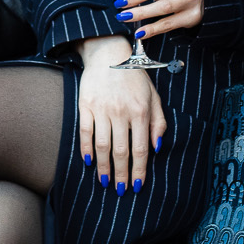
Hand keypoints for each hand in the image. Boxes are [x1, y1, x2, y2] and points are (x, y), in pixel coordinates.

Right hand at [76, 36, 167, 192]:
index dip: (140, 170)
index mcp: (140, 111)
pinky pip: (85, 132)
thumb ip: (158, 122)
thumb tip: (157, 148)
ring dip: (103, 167)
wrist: (109, 53)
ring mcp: (101, 109)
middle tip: (121, 190)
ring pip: (102, 146)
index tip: (138, 185)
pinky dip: (86, 149)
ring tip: (104, 182)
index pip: (141, 149)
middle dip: (121, 174)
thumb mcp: (153, 96)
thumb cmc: (134, 77)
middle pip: (120, 151)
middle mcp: (121, 112)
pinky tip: (89, 162)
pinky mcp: (85, 105)